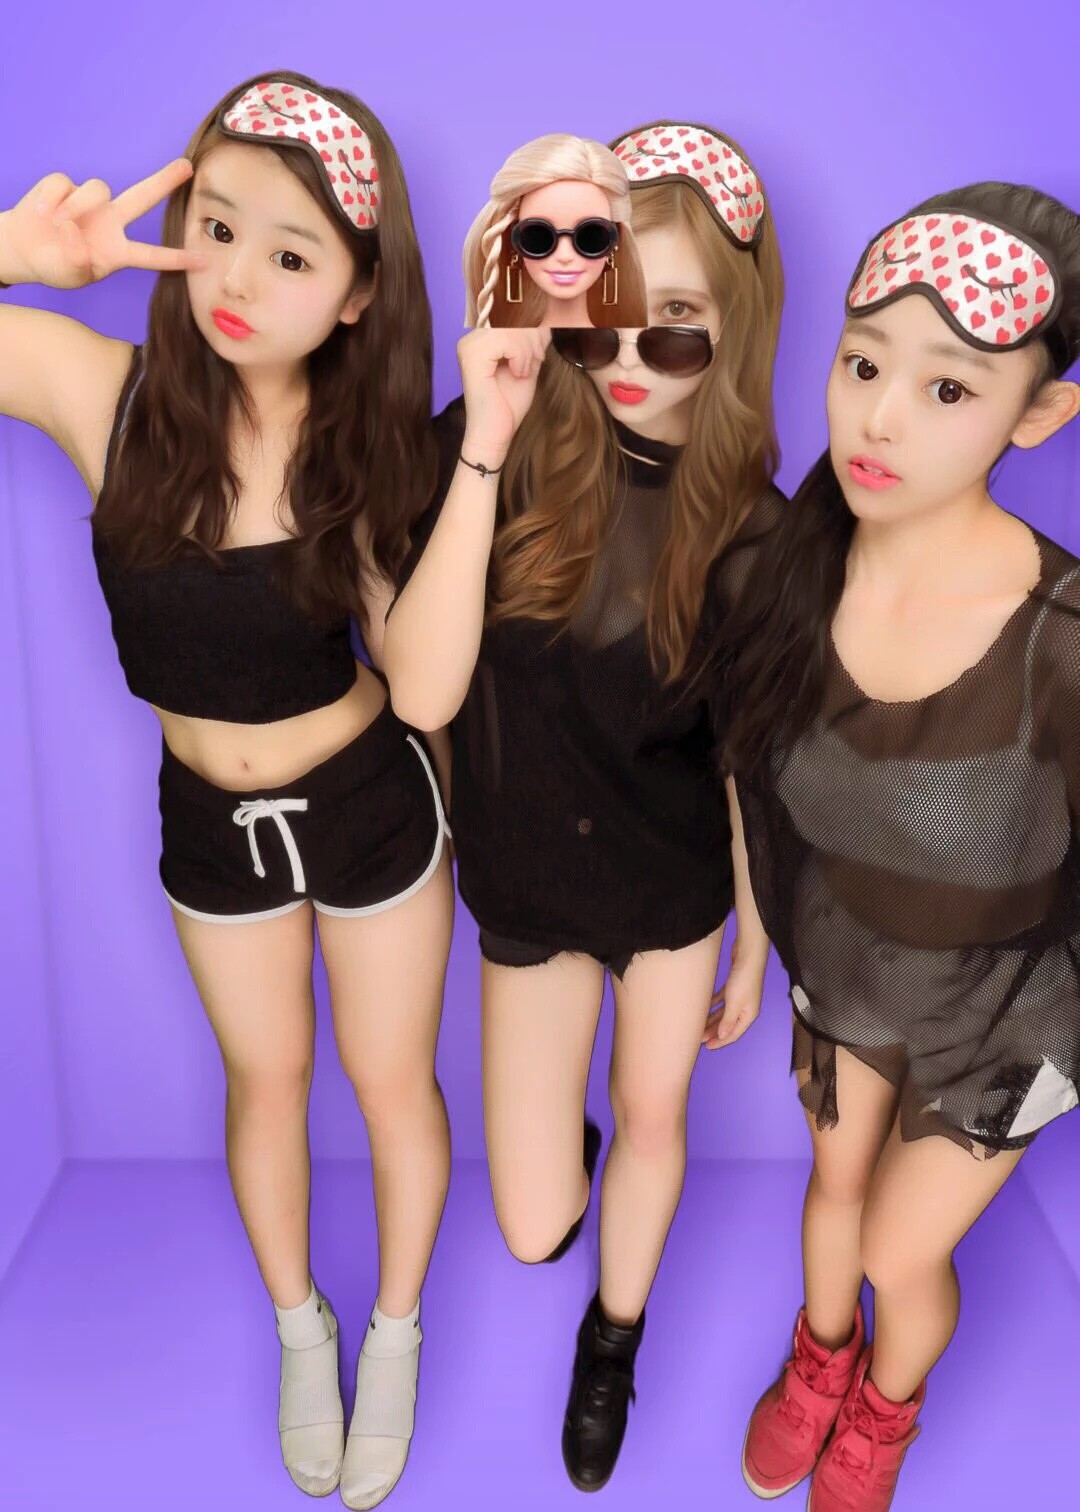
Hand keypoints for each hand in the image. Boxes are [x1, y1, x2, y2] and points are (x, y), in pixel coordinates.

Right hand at [0, 160, 206, 289]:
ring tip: (58, 223)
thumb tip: (74, 231)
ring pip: (97, 189)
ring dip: (76, 206)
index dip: (176, 259)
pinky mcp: (65, 186)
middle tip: (188, 167)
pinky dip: (51, 199)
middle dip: (164, 181)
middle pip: (142, 198)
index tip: (204, 262)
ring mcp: (90, 202)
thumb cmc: (55, 266)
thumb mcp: (70, 275)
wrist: (23, 249)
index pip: (151, 256)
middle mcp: (111, 222)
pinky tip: (43, 213)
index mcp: (118, 251)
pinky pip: (64, 184)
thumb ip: (76, 261)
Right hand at [457, 325, 550, 461]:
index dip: (533, 327)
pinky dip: (520, 356)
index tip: (538, 352)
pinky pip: (506, 339)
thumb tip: (547, 317)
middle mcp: (471, 338)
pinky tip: (518, 373)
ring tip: (525, 369)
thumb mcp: (528, 364)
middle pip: (512, 316)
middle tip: (537, 360)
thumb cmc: (508, 404)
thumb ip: (534, 340)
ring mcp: (469, 345)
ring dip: (527, 349)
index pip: (512, 313)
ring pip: (511, 326)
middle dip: (533, 337)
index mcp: (482, 338)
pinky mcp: (472, 356)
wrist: (495, 434)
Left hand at [702, 933, 767, 1049]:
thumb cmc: (744, 979)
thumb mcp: (735, 1003)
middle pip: (727, 1024)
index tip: (706, 1046)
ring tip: (699, 1024)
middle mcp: (745, 1008)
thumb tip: (722, 1036)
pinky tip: (704, 1007)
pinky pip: (722, 1000)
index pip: (733, 1034)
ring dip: (712, 1019)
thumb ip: (728, 1021)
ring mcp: (739, 997)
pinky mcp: (734, 987)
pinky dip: (714, 1005)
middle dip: (713, 1031)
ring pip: (723, 1013)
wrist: (748, 954)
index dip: (720, 1041)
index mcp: (748, 1015)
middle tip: (698, 1037)